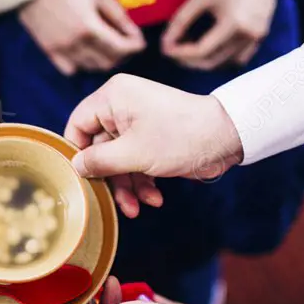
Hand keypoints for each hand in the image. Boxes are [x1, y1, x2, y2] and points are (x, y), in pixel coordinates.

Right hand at [19, 0, 145, 75]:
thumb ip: (117, 15)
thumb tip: (133, 33)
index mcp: (89, 28)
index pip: (121, 48)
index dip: (135, 46)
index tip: (140, 41)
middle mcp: (75, 44)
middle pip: (107, 62)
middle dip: (122, 55)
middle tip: (126, 43)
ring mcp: (60, 50)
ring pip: (90, 68)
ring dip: (104, 60)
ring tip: (109, 46)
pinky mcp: (49, 51)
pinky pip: (71, 69)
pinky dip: (83, 65)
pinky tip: (86, 52)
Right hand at [64, 73, 242, 216]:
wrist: (228, 137)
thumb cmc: (180, 138)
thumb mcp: (132, 155)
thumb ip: (98, 162)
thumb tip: (76, 167)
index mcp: (112, 97)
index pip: (78, 124)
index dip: (77, 153)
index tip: (81, 178)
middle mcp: (122, 105)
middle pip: (99, 147)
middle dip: (111, 178)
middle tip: (117, 202)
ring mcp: (138, 121)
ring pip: (119, 158)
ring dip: (128, 185)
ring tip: (140, 206)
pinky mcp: (153, 135)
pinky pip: (136, 158)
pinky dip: (143, 179)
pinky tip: (155, 198)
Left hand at [161, 0, 276, 69]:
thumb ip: (182, 20)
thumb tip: (166, 42)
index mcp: (233, 23)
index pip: (201, 50)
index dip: (180, 53)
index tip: (166, 49)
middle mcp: (247, 36)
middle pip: (213, 62)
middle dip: (189, 61)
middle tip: (175, 51)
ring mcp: (256, 38)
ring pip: (226, 64)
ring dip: (206, 61)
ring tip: (191, 48)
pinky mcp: (261, 37)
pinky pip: (240, 58)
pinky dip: (223, 58)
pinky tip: (212, 48)